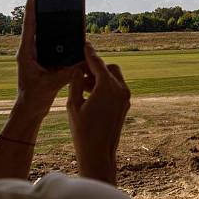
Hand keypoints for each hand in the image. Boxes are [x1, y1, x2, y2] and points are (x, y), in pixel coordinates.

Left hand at [14, 0, 73, 119]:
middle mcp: (30, 52)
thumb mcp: (51, 84)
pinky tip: (69, 34)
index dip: (31, 10)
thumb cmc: (34, 98)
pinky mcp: (44, 62)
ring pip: (45, 36)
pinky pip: (53, 47)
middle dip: (42, 12)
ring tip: (60, 11)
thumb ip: (67, 72)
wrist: (30, 110)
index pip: (29, 27)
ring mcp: (37, 56)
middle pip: (36, 27)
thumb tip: (83, 61)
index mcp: (26, 53)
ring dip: (52, 26)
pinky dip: (60, 40)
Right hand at [67, 42, 130, 184]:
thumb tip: (77, 69)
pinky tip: (89, 93)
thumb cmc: (83, 131)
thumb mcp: (74, 104)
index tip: (84, 43)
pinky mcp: (124, 106)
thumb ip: (76, 82)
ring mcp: (125, 98)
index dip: (89, 53)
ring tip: (80, 84)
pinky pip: (116, 89)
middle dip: (94, 67)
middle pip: (108, 68)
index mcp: (108, 87)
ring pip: (113, 78)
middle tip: (78, 70)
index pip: (97, 63)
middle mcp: (121, 90)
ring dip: (99, 77)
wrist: (99, 154)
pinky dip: (104, 86)